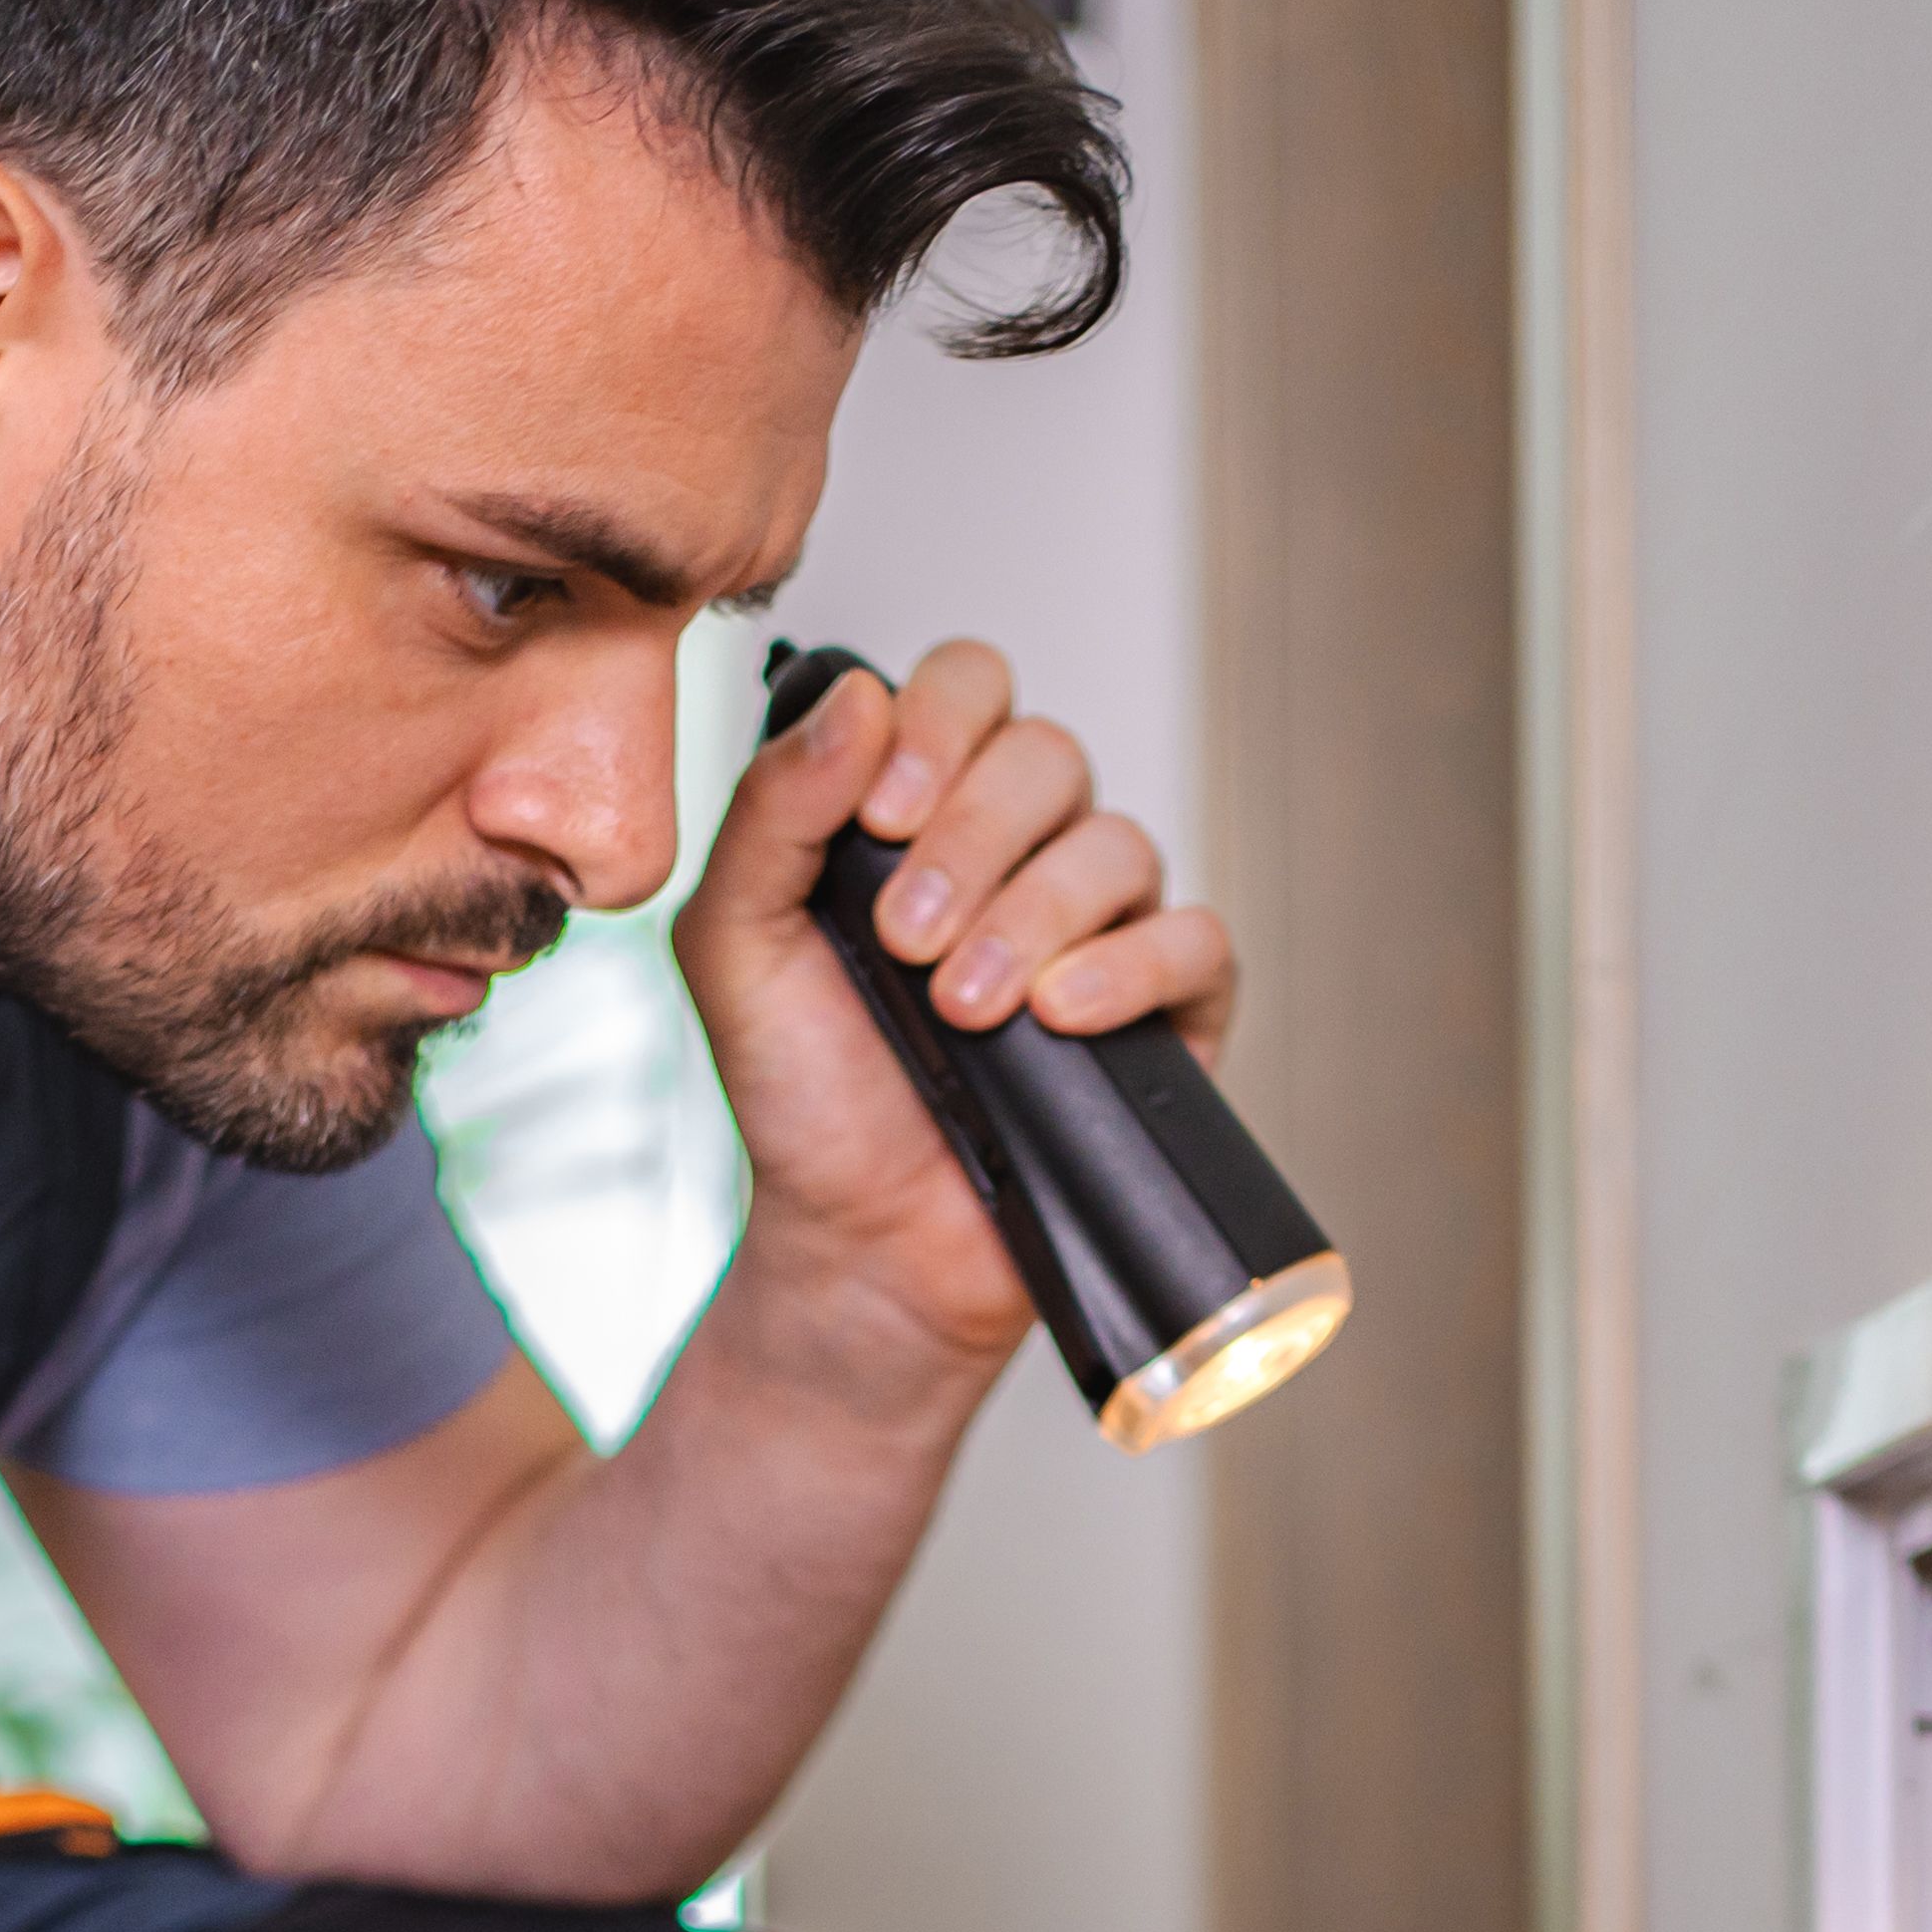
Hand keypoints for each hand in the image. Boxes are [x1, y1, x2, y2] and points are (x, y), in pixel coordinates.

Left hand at [677, 638, 1237, 1400]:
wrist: (860, 1244)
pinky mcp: (1168, 1013)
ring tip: (961, 1007)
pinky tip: (1056, 1015)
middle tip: (906, 939)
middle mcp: (1025, 850)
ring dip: (1029, 915)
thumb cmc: (803, 1095)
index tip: (879, 816)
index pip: (969, 687)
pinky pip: (1193, 940)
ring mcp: (1104, 927)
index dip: (936, 725)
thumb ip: (774, 812)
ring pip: (1117, 844)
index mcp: (927, 808)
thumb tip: (857, 696)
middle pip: (1047, 755)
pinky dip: (1128, 967)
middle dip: (970, 838)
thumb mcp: (737, 945)